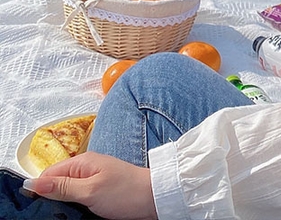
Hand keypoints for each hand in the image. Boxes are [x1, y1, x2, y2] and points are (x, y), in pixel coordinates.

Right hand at [24, 153, 156, 219]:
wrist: (154, 198)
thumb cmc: (125, 192)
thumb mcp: (89, 191)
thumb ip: (61, 187)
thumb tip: (32, 182)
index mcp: (82, 162)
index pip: (49, 173)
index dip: (38, 189)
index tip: (34, 206)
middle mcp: (86, 168)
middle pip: (57, 183)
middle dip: (51, 198)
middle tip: (55, 212)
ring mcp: (93, 179)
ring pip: (67, 192)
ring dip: (64, 204)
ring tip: (67, 213)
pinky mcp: (99, 190)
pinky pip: (78, 197)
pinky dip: (75, 206)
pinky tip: (76, 213)